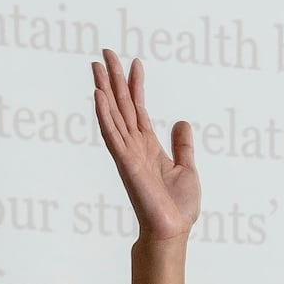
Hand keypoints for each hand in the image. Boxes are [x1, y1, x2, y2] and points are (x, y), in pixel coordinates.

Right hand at [92, 53, 198, 242]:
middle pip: (121, 105)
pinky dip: (104, 115)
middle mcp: (134, 146)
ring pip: (113, 114)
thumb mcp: (187, 168)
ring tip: (96, 66)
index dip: (136, 86)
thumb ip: (182, 145)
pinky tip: (98, 95)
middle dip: (114, 79)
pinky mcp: (125, 163)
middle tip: (105, 53)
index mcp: (148, 146)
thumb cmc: (177, 207)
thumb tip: (183, 122)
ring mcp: (128, 153)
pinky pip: (111, 134)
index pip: (139, 109)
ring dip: (103, 90)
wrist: (172, 230)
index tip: (135, 63)